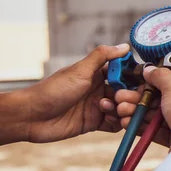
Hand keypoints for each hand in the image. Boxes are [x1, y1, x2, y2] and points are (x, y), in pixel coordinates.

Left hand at [0, 44, 130, 146]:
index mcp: (98, 74)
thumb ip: (102, 56)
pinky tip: (109, 120)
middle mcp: (100, 89)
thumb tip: (125, 46)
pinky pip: (114, 124)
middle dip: (129, 97)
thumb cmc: (52, 90)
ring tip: (113, 110)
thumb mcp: (79, 70)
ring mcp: (98, 106)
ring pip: (123, 109)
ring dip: (123, 110)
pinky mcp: (94, 123)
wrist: (31, 116)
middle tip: (120, 100)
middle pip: (127, 93)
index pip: (124, 74)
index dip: (133, 79)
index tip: (139, 83)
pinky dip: (117, 123)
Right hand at [115, 66, 170, 155]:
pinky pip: (158, 130)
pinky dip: (143, 125)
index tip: (145, 79)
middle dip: (141, 98)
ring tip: (122, 109)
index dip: (161, 79)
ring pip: (159, 114)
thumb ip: (161, 76)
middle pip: (165, 98)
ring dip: (139, 111)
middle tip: (124, 96)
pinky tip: (128, 122)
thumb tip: (151, 70)